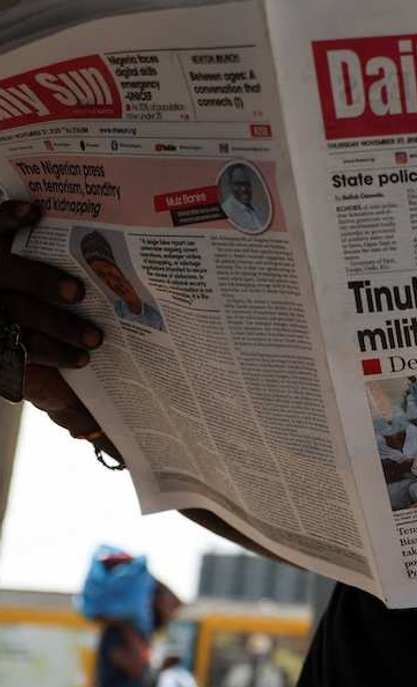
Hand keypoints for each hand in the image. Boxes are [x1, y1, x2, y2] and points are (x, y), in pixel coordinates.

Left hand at [0, 201, 108, 441]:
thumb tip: (83, 426)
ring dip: (43, 280)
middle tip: (91, 333)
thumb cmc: (10, 348)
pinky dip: (10, 217)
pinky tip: (36, 213)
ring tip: (76, 290)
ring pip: (8, 272)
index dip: (50, 353)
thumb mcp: (18, 371)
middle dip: (55, 325)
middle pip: (17, 311)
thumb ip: (46, 393)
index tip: (83, 360)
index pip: (17, 345)